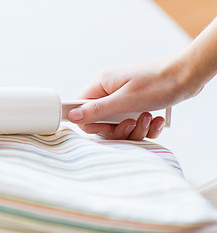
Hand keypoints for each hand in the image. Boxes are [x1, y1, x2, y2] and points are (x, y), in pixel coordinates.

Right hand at [68, 60, 202, 139]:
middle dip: (118, 128)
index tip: (107, 127)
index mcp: (100, 84)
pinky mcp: (133, 104)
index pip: (79, 108)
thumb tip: (72, 116)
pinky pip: (131, 123)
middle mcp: (108, 91)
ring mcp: (121, 98)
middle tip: (132, 123)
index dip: (90, 122)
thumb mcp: (125, 100)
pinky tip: (156, 119)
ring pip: (116, 125)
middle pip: (99, 121)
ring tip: (148, 118)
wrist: (187, 76)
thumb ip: (96, 110)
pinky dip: (144, 126)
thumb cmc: (158, 83)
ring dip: (134, 128)